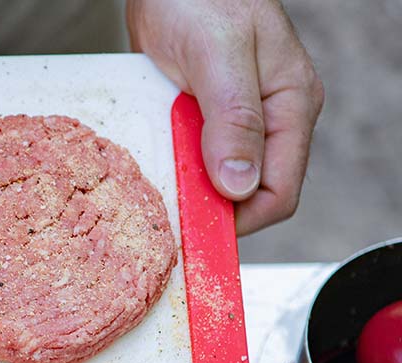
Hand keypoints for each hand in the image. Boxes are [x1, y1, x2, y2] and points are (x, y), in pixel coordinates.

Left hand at [128, 0, 323, 234]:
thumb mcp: (219, 55)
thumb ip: (234, 118)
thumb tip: (239, 184)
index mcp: (290, 105)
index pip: (278, 192)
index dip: (239, 220)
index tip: (195, 230)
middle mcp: (268, 118)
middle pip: (247, 193)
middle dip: (209, 209)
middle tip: (165, 214)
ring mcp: (235, 119)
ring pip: (215, 179)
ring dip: (186, 190)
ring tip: (153, 192)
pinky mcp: (203, 116)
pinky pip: (191, 157)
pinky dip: (171, 167)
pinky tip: (149, 167)